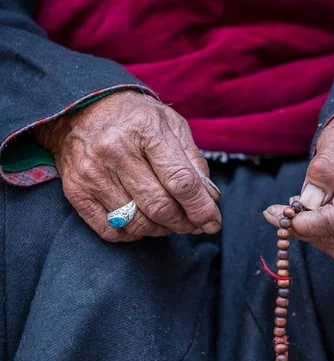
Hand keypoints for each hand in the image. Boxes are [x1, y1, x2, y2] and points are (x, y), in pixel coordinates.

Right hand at [34, 91, 221, 241]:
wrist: (81, 107)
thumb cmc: (137, 118)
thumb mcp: (172, 126)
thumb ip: (194, 162)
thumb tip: (209, 200)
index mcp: (146, 130)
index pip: (182, 182)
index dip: (201, 209)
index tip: (213, 222)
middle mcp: (116, 151)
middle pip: (160, 206)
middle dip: (185, 223)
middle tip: (194, 225)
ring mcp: (92, 173)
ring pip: (137, 223)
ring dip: (161, 230)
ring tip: (171, 223)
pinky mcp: (76, 190)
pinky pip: (111, 230)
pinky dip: (133, 234)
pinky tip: (144, 224)